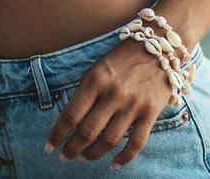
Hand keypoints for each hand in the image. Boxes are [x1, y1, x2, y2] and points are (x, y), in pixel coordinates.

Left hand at [45, 39, 179, 167]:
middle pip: (87, 132)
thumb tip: (70, 123)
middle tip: (65, 157)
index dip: (57, 135)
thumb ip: (85, 93)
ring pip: (109, 141)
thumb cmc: (122, 59)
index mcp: (95, 80)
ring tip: (84, 158)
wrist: (160, 46)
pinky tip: (114, 164)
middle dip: (72, 149)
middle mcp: (113, 93)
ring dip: (93, 154)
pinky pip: (136, 143)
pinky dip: (124, 158)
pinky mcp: (151, 112)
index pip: (71, 115)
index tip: (49, 146)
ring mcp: (133, 104)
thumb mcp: (98, 68)